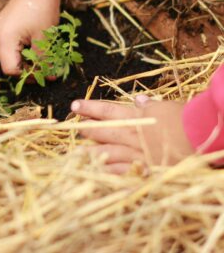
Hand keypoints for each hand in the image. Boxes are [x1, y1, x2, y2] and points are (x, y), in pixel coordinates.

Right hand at [0, 0, 64, 74]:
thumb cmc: (43, 9)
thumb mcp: (44, 39)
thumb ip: (43, 61)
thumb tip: (48, 78)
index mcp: (4, 39)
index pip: (10, 69)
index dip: (27, 75)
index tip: (44, 74)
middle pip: (8, 63)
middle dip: (27, 69)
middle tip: (45, 69)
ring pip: (9, 56)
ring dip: (25, 60)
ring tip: (42, 58)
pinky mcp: (1, 26)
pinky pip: (9, 45)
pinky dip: (21, 50)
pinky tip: (34, 47)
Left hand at [71, 97, 194, 173]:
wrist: (199, 136)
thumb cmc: (184, 118)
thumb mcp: (165, 106)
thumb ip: (149, 104)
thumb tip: (138, 99)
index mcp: (135, 117)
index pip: (106, 110)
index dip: (89, 108)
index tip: (74, 106)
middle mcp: (130, 135)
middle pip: (102, 132)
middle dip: (86, 129)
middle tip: (75, 128)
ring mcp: (135, 154)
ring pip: (106, 154)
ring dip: (90, 153)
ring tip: (76, 154)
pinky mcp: (144, 170)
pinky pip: (122, 174)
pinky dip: (109, 175)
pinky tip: (97, 175)